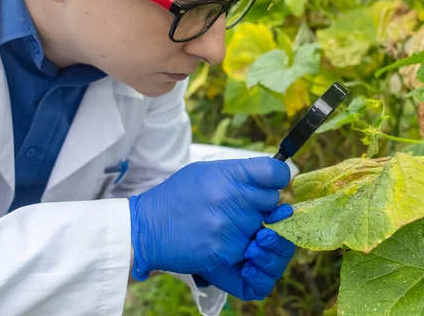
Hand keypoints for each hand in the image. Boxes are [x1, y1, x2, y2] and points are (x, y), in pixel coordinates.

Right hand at [128, 157, 290, 282]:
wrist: (146, 228)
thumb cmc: (178, 196)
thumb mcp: (207, 171)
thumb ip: (242, 174)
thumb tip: (274, 180)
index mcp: (231, 174)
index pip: (277, 174)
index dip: (278, 179)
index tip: (270, 184)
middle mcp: (234, 199)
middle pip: (274, 202)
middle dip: (262, 205)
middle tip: (239, 207)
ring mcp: (232, 228)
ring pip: (266, 229)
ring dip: (254, 229)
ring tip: (230, 225)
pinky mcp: (226, 253)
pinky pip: (253, 252)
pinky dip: (246, 250)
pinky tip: (229, 244)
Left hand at [196, 204, 295, 299]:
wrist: (194, 241)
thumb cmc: (218, 221)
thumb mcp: (241, 207)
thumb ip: (261, 204)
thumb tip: (285, 209)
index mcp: (270, 228)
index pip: (288, 227)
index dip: (285, 222)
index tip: (274, 216)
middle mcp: (270, 250)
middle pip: (286, 248)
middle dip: (276, 242)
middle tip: (260, 236)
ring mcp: (263, 268)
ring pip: (277, 267)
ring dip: (266, 259)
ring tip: (250, 251)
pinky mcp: (253, 285)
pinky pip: (265, 286)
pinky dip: (258, 278)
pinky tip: (246, 269)